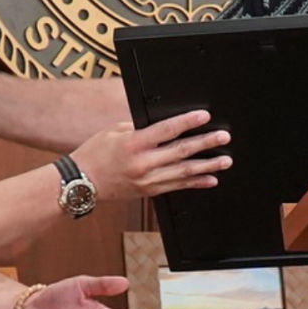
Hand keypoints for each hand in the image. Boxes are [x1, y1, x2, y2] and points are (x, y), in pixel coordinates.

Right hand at [70, 110, 230, 201]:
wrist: (82, 182)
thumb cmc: (96, 153)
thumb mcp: (114, 131)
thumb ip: (139, 128)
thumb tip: (164, 125)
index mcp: (134, 143)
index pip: (166, 130)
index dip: (187, 122)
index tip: (204, 117)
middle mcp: (143, 163)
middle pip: (181, 151)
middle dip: (205, 144)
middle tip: (223, 137)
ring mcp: (148, 180)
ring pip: (184, 172)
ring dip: (207, 166)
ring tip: (225, 160)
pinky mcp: (149, 191)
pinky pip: (177, 187)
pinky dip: (196, 183)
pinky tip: (210, 179)